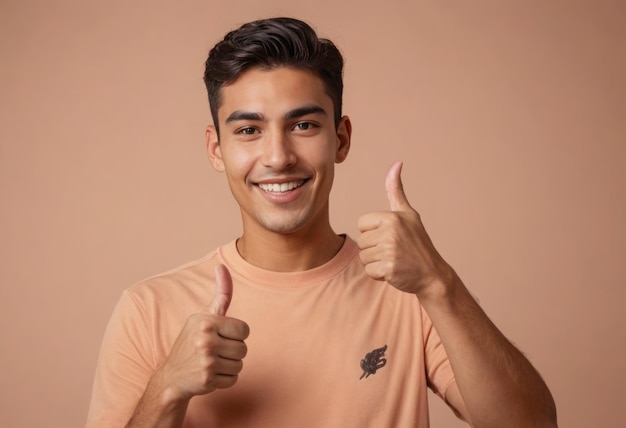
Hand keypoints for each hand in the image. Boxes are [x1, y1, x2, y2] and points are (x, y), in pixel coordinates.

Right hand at [155, 264, 249, 400]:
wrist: (172, 376)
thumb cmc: (192, 341)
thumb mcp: (204, 316)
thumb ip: (221, 294)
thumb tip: (221, 265)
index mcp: (207, 321)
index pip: (244, 329)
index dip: (236, 335)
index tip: (222, 336)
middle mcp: (205, 340)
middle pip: (243, 348)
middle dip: (233, 352)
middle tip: (215, 351)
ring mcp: (206, 361)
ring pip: (240, 364)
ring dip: (230, 366)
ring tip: (212, 363)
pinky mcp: (207, 379)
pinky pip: (233, 379)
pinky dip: (225, 379)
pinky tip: (210, 375)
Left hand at [357, 161, 452, 296]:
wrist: (432, 274)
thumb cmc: (418, 242)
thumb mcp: (408, 214)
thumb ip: (396, 191)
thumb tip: (396, 163)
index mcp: (392, 217)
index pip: (362, 223)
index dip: (372, 232)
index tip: (389, 236)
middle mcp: (391, 232)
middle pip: (361, 241)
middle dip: (374, 249)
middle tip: (394, 251)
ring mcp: (390, 251)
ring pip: (363, 257)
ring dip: (375, 261)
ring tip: (394, 260)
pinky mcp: (389, 269)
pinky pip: (369, 270)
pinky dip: (379, 274)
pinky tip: (394, 271)